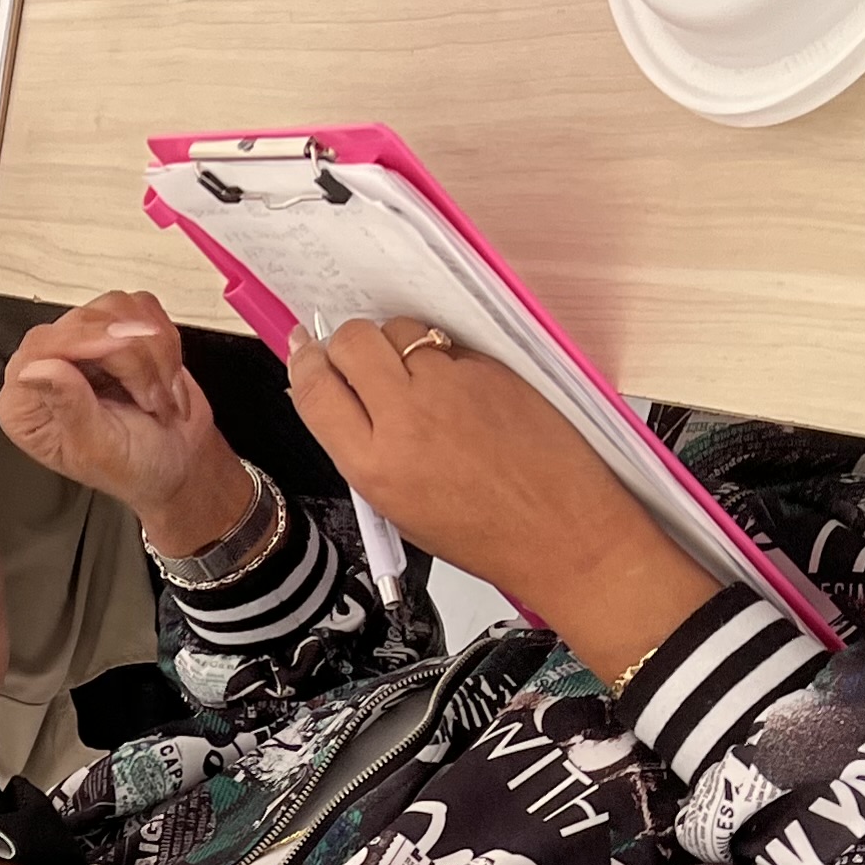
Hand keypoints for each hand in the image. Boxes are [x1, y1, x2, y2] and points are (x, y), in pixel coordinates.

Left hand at [0, 292, 246, 544]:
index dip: (83, 338)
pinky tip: (164, 379)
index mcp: (27, 404)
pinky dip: (165, 344)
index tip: (123, 344)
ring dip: (153, 355)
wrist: (178, 467)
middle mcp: (48, 368)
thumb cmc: (135, 470)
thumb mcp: (100, 450)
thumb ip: (69, 407)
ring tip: (158, 398)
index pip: (41, 346)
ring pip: (117, 310)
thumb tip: (35, 371)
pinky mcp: (116, 332)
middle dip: (133, 360)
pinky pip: (141, 309)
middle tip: (153, 399)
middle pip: (83, 322)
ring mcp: (83, 347)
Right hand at [283, 320, 711, 675]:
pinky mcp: (488, 368)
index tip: (304, 350)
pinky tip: (455, 387)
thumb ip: (364, 453)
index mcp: (373, 464)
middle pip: (351, 341)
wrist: (560, 530)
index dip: (304, 362)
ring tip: (410, 372)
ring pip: (399, 331)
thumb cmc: (484, 533)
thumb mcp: (399, 510)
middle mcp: (405, 417)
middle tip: (357, 358)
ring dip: (394, 343)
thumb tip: (341, 405)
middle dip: (346, 344)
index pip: (315, 389)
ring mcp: (450, 385)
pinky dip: (441, 356)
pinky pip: (446, 344)